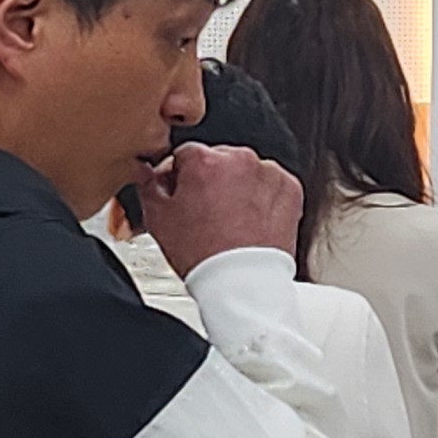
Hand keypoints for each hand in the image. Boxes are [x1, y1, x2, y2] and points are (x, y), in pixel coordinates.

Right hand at [140, 139, 303, 274]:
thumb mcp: (159, 219)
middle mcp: (239, 160)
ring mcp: (268, 174)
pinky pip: (271, 185)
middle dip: (210, 181)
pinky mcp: (290, 189)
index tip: (181, 193)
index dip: (179, 177)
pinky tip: (249, 221)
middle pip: (217, 161)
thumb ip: (148, 186)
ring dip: (237, 188)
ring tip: (229, 220)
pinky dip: (262, 198)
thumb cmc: (203, 255)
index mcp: (205, 161)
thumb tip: (146, 172)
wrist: (242, 282)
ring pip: (245, 172)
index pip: (184, 155)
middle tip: (206, 212)